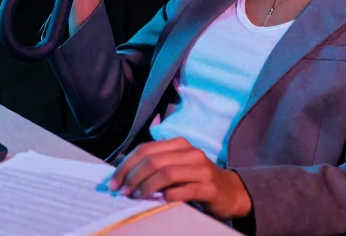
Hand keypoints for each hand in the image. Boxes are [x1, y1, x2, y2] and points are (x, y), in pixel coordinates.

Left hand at [107, 137, 251, 220]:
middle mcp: (190, 153)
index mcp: (179, 144)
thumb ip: (156, 167)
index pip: (145, 149)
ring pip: (166, 173)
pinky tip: (158, 202)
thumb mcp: (177, 168)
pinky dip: (166, 196)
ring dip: (145, 186)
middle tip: (122, 191)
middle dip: (132, 176)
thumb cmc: (198, 180)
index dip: (126, 165)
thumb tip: (124, 176)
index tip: (114, 182)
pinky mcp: (208, 188)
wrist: (232, 192)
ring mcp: (201, 169)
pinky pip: (182, 190)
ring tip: (135, 197)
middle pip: (153, 160)